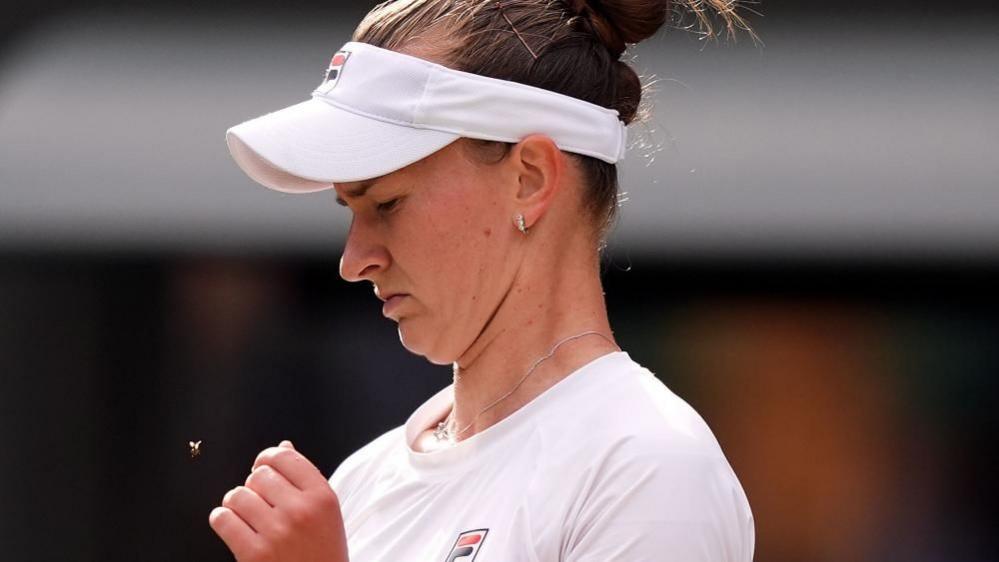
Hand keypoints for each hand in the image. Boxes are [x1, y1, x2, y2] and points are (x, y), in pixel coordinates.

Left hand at [209, 441, 348, 561]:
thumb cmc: (322, 553)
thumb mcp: (326, 513)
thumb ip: (305, 479)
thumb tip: (283, 448)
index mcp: (322, 497)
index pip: (284, 458)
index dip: (268, 459)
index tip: (263, 467)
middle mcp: (300, 511)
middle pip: (259, 475)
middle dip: (254, 485)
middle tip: (260, 501)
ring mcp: (276, 533)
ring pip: (237, 495)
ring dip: (236, 503)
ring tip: (246, 515)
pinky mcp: (253, 554)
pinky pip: (222, 519)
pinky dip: (222, 520)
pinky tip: (233, 526)